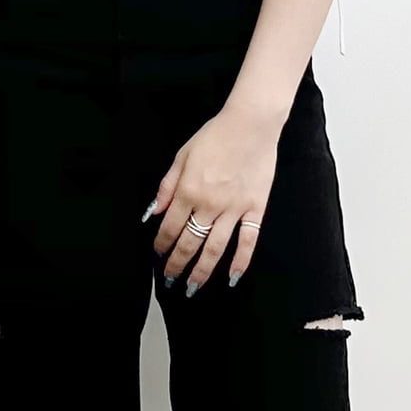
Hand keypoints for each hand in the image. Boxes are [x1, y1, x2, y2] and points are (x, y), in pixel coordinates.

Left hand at [147, 103, 281, 290]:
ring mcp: (234, 208)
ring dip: (202, 271)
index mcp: (188, 191)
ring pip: (215, 248)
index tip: (158, 256)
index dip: (161, 245)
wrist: (250, 123)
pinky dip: (241, 261)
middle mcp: (209, 204)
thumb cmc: (215, 136)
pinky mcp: (255, 208)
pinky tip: (233, 277)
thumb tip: (154, 212)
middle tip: (170, 280)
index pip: (169, 228)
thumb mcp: (182, 156)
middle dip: (177, 265)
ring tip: (193, 287)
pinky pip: (248, 240)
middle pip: (189, 243)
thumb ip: (167, 186)